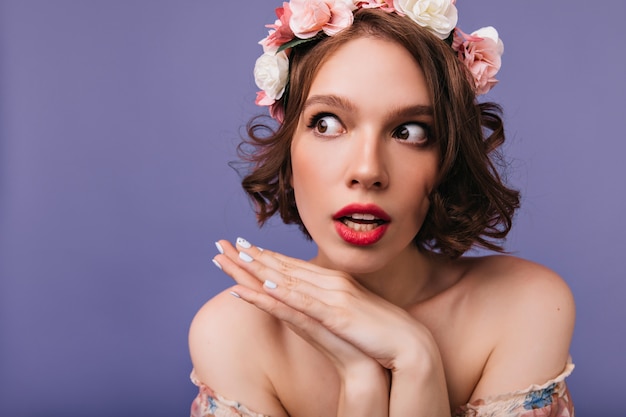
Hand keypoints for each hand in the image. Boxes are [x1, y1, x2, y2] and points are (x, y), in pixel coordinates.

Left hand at [213, 237, 449, 415]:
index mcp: (332, 281)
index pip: (292, 266)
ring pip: (288, 280)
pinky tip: (264, 287)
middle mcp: (330, 282)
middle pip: (283, 267)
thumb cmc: (378, 329)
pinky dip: (282, 294)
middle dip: (252, 256)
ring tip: (234, 259)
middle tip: (225, 244)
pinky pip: (303, 303)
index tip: (243, 247)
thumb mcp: (349, 311)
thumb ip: (330, 302)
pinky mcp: (337, 314)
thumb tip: (314, 300)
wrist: (407, 342)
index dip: (265, 256)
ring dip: (259, 269)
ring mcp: (333, 296)